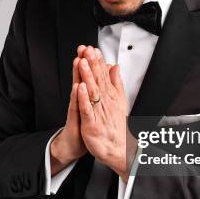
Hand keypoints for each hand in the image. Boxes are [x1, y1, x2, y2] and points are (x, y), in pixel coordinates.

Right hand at [49, 53, 87, 172]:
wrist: (73, 145)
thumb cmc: (83, 126)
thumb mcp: (92, 107)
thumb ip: (96, 91)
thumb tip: (102, 81)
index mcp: (86, 97)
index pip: (88, 77)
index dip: (90, 63)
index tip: (91, 48)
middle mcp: (79, 100)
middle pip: (81, 78)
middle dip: (82, 63)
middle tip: (82, 49)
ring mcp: (76, 108)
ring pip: (77, 89)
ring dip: (77, 75)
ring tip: (78, 61)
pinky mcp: (75, 119)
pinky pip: (76, 107)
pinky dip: (77, 97)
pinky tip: (78, 88)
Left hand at [76, 45, 130, 180]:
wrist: (119, 150)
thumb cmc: (116, 127)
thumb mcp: (119, 101)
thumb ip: (116, 83)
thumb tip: (115, 67)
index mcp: (110, 96)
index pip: (103, 75)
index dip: (98, 62)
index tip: (93, 49)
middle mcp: (105, 102)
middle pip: (98, 80)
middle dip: (92, 64)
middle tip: (87, 49)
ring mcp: (98, 112)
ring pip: (92, 91)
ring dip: (87, 76)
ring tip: (83, 62)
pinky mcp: (91, 124)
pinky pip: (87, 109)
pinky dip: (83, 98)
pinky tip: (80, 88)